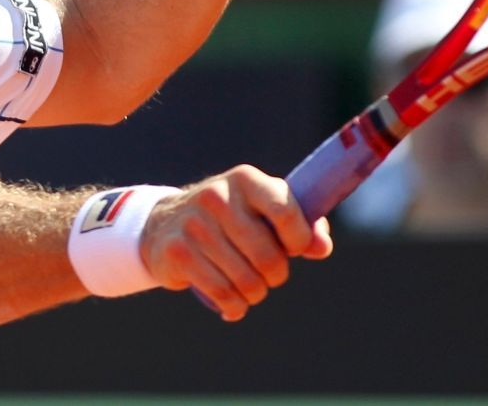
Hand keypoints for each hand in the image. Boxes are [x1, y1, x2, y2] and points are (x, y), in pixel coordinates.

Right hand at [140, 165, 332, 321]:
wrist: (165, 224)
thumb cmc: (230, 219)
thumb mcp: (263, 210)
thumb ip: (301, 224)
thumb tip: (322, 247)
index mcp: (246, 180)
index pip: (286, 212)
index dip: (299, 240)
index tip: (293, 249)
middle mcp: (218, 196)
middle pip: (268, 256)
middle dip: (276, 275)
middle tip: (269, 275)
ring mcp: (195, 224)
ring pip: (246, 280)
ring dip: (255, 294)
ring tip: (250, 289)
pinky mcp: (178, 252)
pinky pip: (222, 293)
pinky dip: (234, 307)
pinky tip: (233, 304)